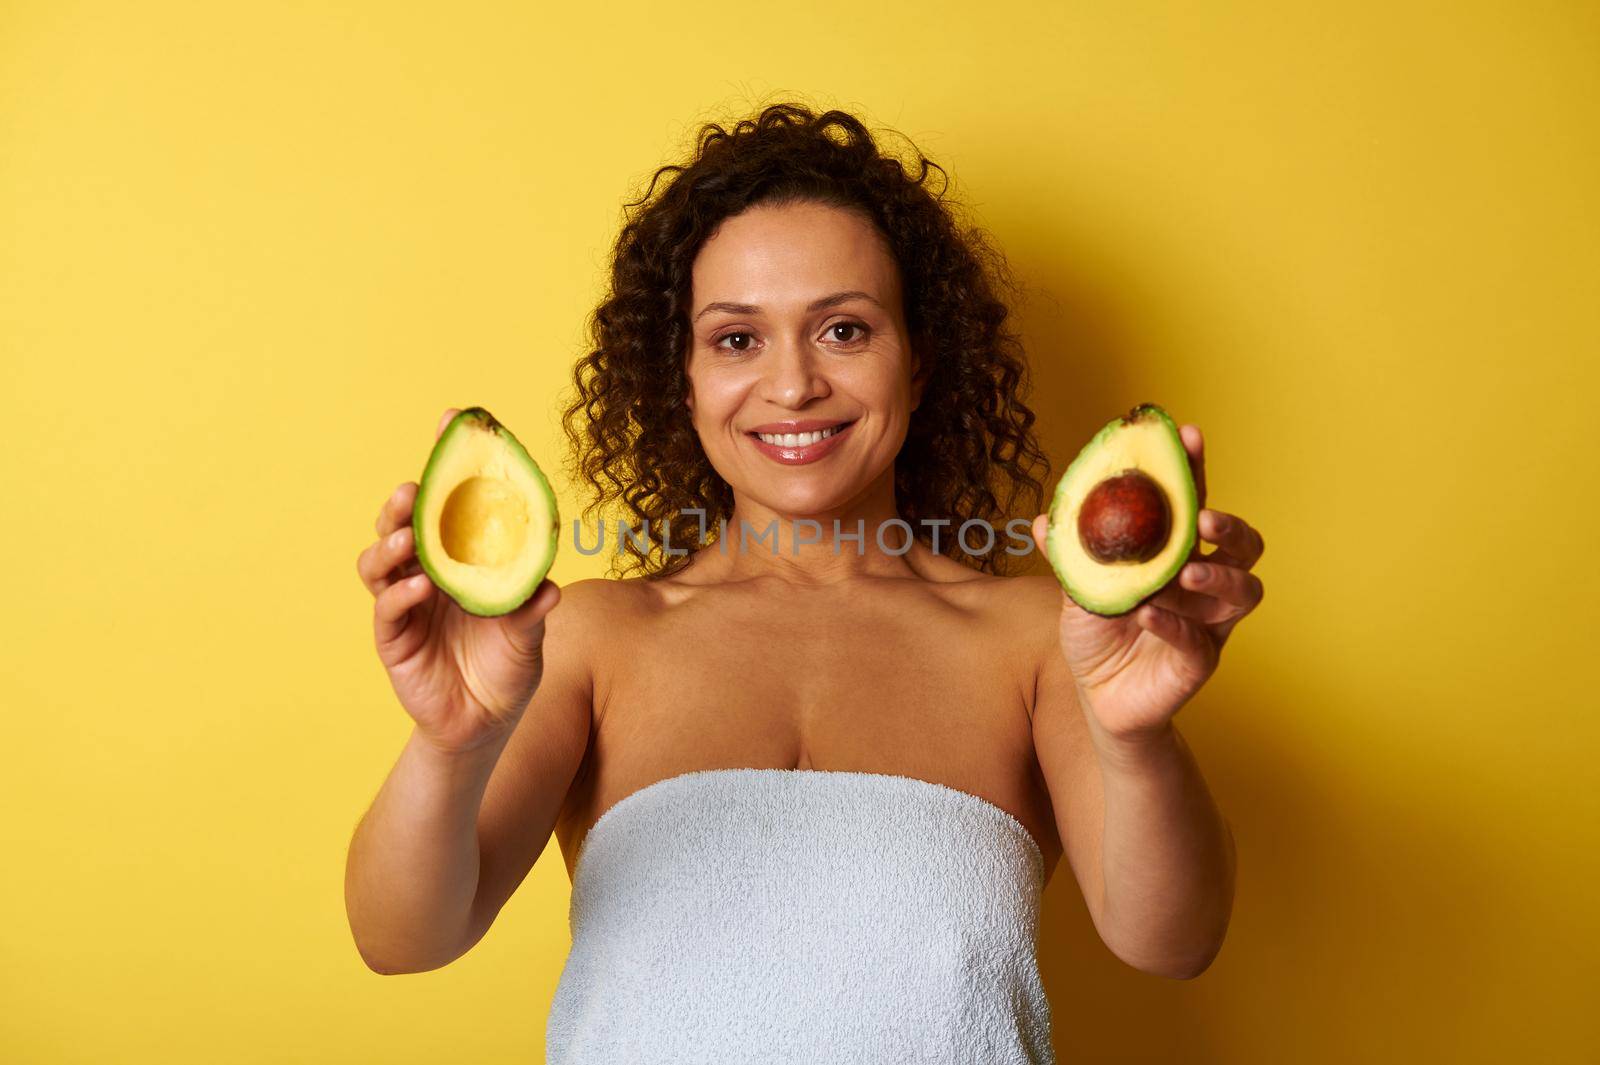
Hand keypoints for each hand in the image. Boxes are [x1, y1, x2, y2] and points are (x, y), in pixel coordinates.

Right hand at [355, 408, 561, 755]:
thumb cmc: (507, 669)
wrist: (485, 726)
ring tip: (409, 537)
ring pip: (381, 560)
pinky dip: (400, 594)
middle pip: (404, 524)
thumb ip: (533, 611)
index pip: (450, 503)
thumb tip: (550, 588)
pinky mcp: (394, 638)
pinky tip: (420, 587)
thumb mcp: (529, 637)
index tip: (452, 420)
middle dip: (404, 502)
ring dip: (392, 543)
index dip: (448, 461)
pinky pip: (389, 610)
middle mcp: (429, 572)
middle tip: (412, 490)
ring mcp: (407, 603)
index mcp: (463, 558)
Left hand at [1030, 423, 1264, 747]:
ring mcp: (1210, 622)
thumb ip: (1070, 555)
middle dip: (1230, 526)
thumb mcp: (1078, 590)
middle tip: (1204, 520)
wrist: (1098, 699)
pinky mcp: (1200, 662)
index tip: (1189, 436)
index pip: (1195, 503)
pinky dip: (1176, 624)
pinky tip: (1149, 615)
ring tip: (1183, 575)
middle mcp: (1205, 583)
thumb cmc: (1098, 635)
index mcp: (1179, 554)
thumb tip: (1043, 518)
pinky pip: (1201, 640)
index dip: (1196, 470)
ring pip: (1242, 592)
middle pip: (1245, 545)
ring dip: (1215, 577)